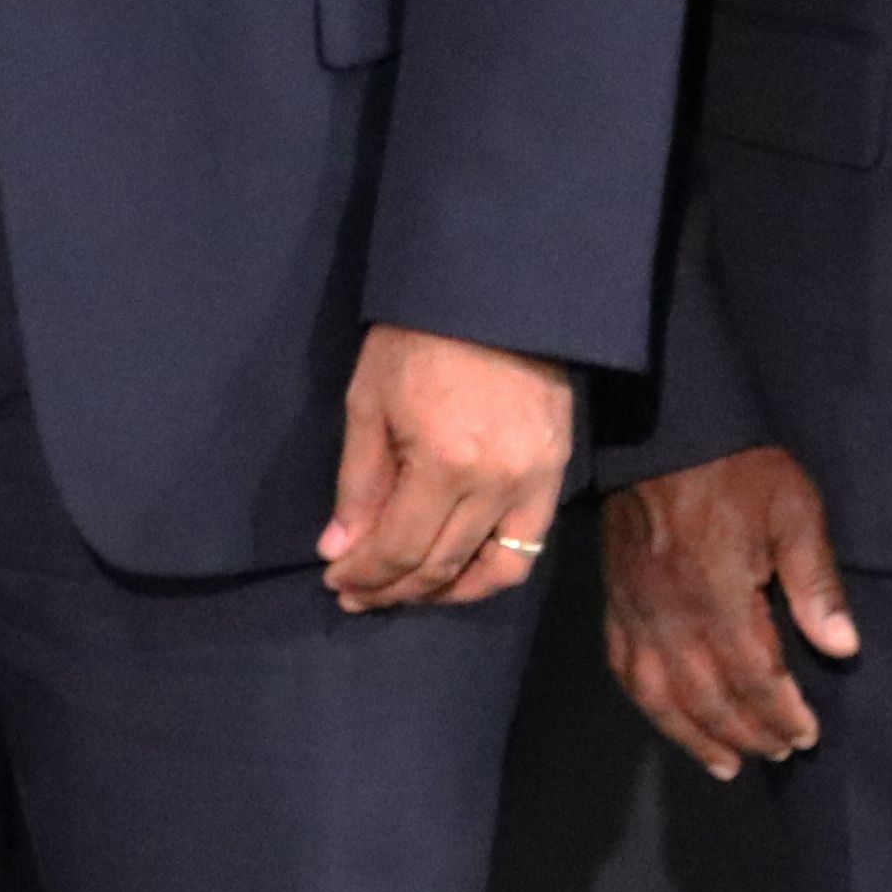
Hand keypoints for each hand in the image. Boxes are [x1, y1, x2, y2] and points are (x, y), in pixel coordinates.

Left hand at [322, 327, 573, 612]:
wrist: (496, 297)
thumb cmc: (418, 339)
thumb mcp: (370, 402)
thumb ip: (358, 484)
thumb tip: (339, 550)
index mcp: (445, 463)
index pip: (399, 547)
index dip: (364, 574)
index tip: (334, 580)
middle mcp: (496, 485)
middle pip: (440, 564)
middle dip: (391, 588)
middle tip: (357, 594)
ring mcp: (534, 483)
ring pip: (491, 570)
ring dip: (443, 592)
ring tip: (405, 592)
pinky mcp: (557, 474)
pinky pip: (528, 547)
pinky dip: (492, 572)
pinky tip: (459, 575)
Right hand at [602, 449, 859, 775]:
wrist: (663, 430)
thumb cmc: (739, 470)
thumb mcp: (794, 510)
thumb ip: (816, 582)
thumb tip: (842, 648)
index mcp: (719, 594)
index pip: (754, 676)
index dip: (782, 713)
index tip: (807, 735)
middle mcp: (672, 614)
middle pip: (708, 696)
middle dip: (747, 734)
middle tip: (779, 754)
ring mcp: (636, 610)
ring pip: (658, 694)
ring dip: (693, 735)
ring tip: (725, 765)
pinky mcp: (615, 600)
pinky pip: (623, 667)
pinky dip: (646, 703)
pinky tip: (667, 718)